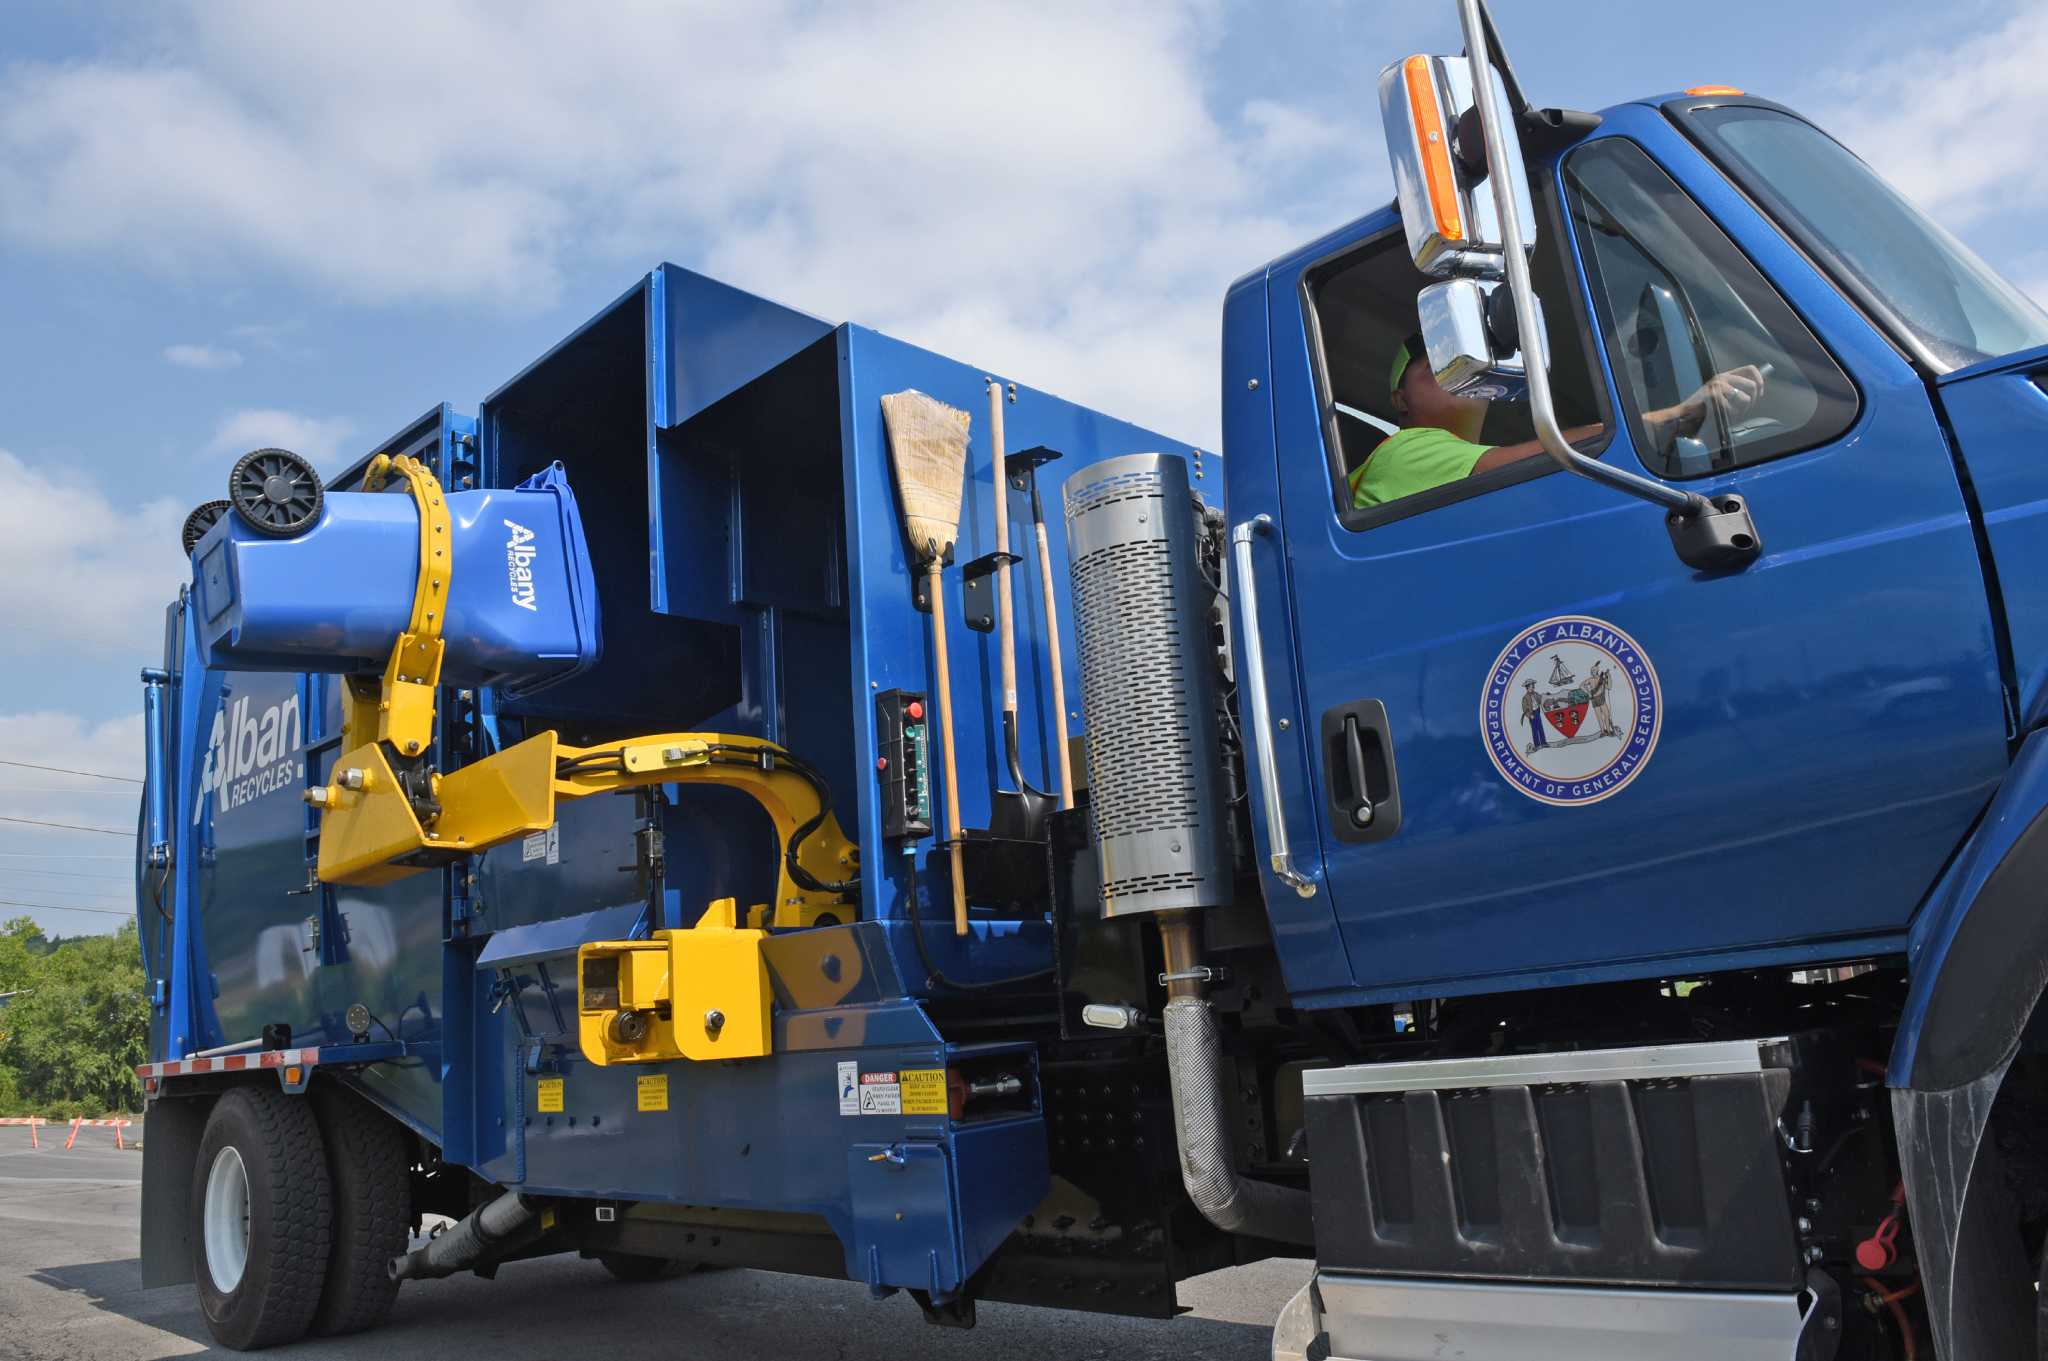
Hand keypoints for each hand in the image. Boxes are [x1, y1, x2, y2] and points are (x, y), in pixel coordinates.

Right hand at [1643, 365, 1767, 448]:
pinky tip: (1721, 416)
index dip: (1760, 380)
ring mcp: (1718, 386)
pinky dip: (1730, 416)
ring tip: (1730, 414)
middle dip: (1753, 401)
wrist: (1684, 416)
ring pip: (1746, 399)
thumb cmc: (1704, 409)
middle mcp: (1722, 378)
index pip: (1751, 369)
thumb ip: (1737, 391)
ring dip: (1742, 410)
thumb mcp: (1721, 396)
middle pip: (1753, 385)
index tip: (1759, 392)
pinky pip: (1734, 409)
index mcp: (1724, 376)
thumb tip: (1758, 390)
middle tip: (1744, 409)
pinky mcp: (1715, 396)